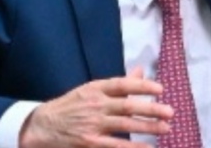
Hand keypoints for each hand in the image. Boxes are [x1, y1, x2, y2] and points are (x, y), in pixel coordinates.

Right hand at [19, 67, 172, 147]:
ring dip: (148, 128)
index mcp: (96, 89)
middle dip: (151, 109)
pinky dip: (133, 147)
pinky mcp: (90, 143)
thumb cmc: (71, 106)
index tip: (161, 90)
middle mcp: (95, 105)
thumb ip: (118, 84)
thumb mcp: (91, 90)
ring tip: (166, 128)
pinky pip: (115, 146)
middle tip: (170, 112)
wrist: (40, 127)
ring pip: (125, 125)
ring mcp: (92, 125)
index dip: (143, 86)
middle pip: (128, 106)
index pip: (123, 84)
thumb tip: (140, 71)